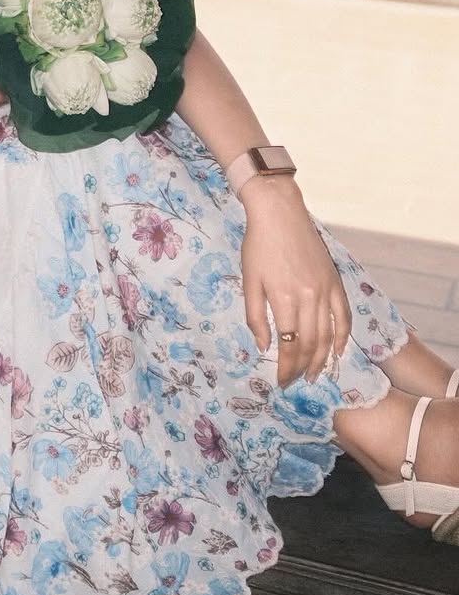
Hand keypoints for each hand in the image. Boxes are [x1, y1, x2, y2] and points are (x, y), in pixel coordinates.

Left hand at [239, 178, 351, 387]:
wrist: (280, 212)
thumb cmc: (258, 245)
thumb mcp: (249, 281)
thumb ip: (256, 317)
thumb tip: (263, 346)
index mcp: (285, 300)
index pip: (289, 345)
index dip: (286, 367)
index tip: (281, 381)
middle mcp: (309, 298)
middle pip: (311, 345)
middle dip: (302, 368)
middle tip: (295, 383)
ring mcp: (326, 290)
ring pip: (329, 335)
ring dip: (323, 359)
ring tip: (314, 374)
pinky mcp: (335, 281)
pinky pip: (344, 316)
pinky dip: (344, 336)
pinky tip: (339, 351)